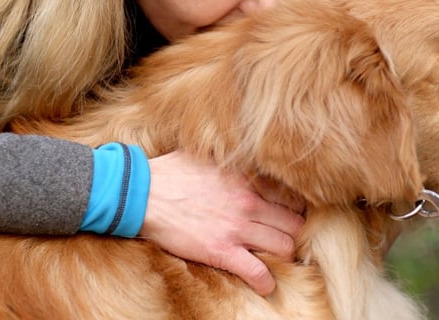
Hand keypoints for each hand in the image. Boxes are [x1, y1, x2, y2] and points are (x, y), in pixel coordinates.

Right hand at [139, 151, 304, 295]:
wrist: (143, 194)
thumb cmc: (171, 172)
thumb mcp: (207, 155)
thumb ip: (230, 159)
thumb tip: (237, 153)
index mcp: (247, 179)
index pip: (290, 196)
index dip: (293, 209)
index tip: (288, 217)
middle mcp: (249, 203)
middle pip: (294, 224)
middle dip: (295, 235)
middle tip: (286, 241)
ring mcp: (237, 228)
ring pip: (284, 247)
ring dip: (284, 257)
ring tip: (276, 261)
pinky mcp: (222, 251)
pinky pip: (257, 272)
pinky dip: (266, 282)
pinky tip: (265, 285)